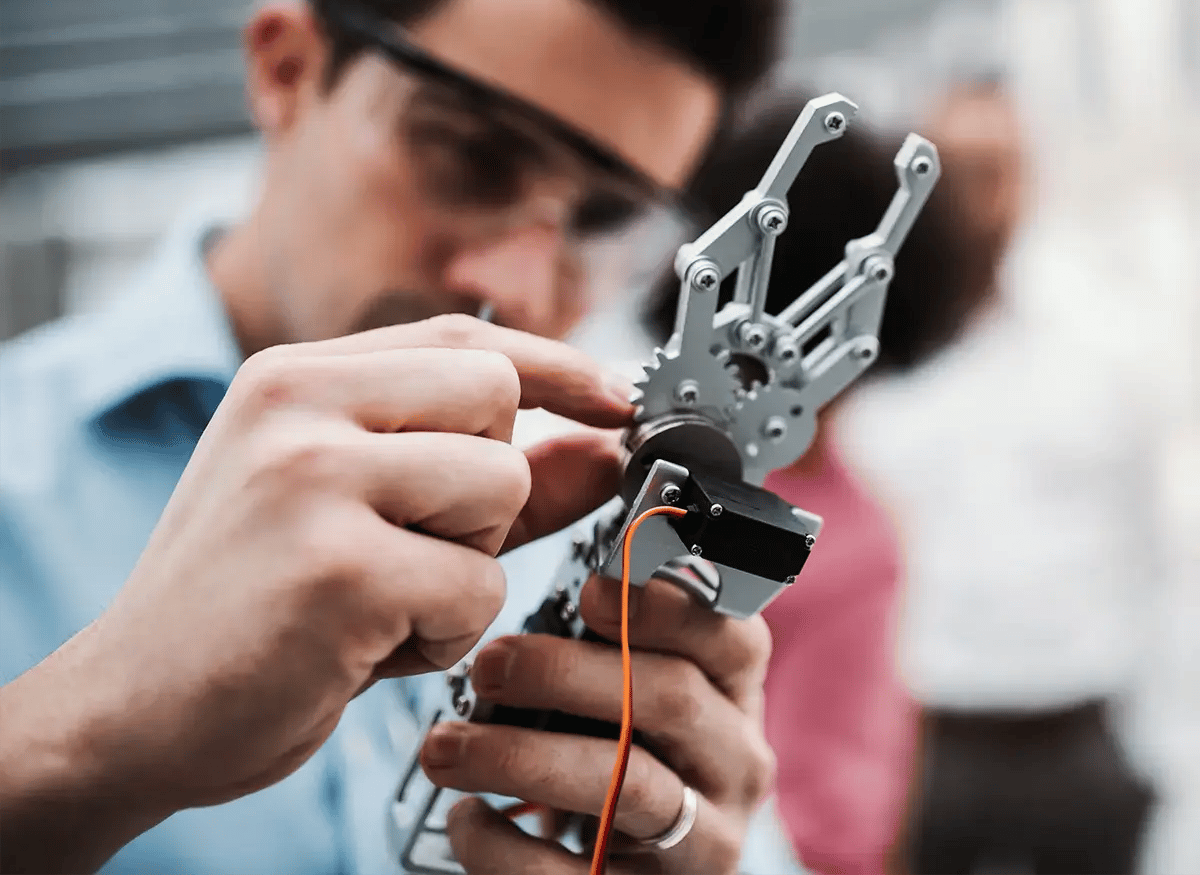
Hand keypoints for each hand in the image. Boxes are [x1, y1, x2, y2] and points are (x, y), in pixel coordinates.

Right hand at [0, 314, 632, 873]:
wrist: (133, 707)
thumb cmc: (250, 604)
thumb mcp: (357, 511)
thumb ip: (488, 472)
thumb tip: (602, 445)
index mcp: (294, 376)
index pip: (465, 338)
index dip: (557, 367)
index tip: (614, 399)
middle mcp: (297, 405)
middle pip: (497, 398)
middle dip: (491, 486)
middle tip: (415, 544)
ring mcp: (312, 479)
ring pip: (500, 488)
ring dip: (469, 564)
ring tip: (386, 598)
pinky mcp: (337, 568)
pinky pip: (478, 586)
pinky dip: (448, 632)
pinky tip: (371, 646)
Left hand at [420, 572, 776, 873]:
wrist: (626, 872)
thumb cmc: (613, 744)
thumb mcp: (622, 673)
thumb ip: (611, 597)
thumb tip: (595, 462)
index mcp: (733, 692)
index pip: (733, 636)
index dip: (667, 606)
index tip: (590, 590)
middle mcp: (735, 761)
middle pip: (669, 698)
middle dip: (565, 673)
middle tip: (486, 666)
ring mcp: (705, 839)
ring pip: (629, 786)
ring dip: (522, 758)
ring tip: (441, 747)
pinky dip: (506, 848)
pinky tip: (466, 820)